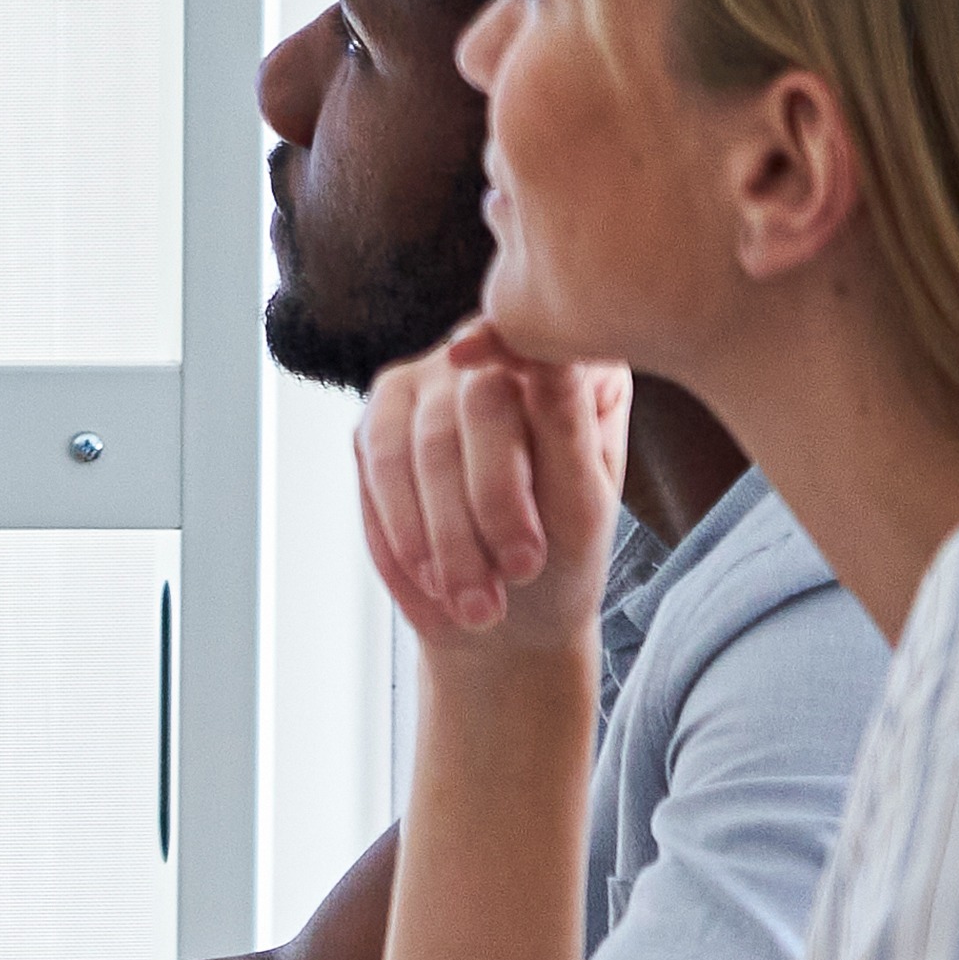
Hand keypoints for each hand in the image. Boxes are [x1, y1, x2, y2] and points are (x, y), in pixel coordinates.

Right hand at [353, 323, 625, 664]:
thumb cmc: (563, 553)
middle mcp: (488, 357)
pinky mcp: (376, 426)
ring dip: (445, 532)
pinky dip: (404, 529)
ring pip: (421, 442)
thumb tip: (548, 350)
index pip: (537, 342)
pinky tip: (432, 576)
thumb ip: (565, 423)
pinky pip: (378, 467)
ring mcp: (424, 387)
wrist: (507, 616)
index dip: (509, 346)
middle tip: (519, 571)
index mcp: (561, 360)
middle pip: (477, 401)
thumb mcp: (582, 497)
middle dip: (493, 498)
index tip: (478, 360)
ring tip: (477, 601)